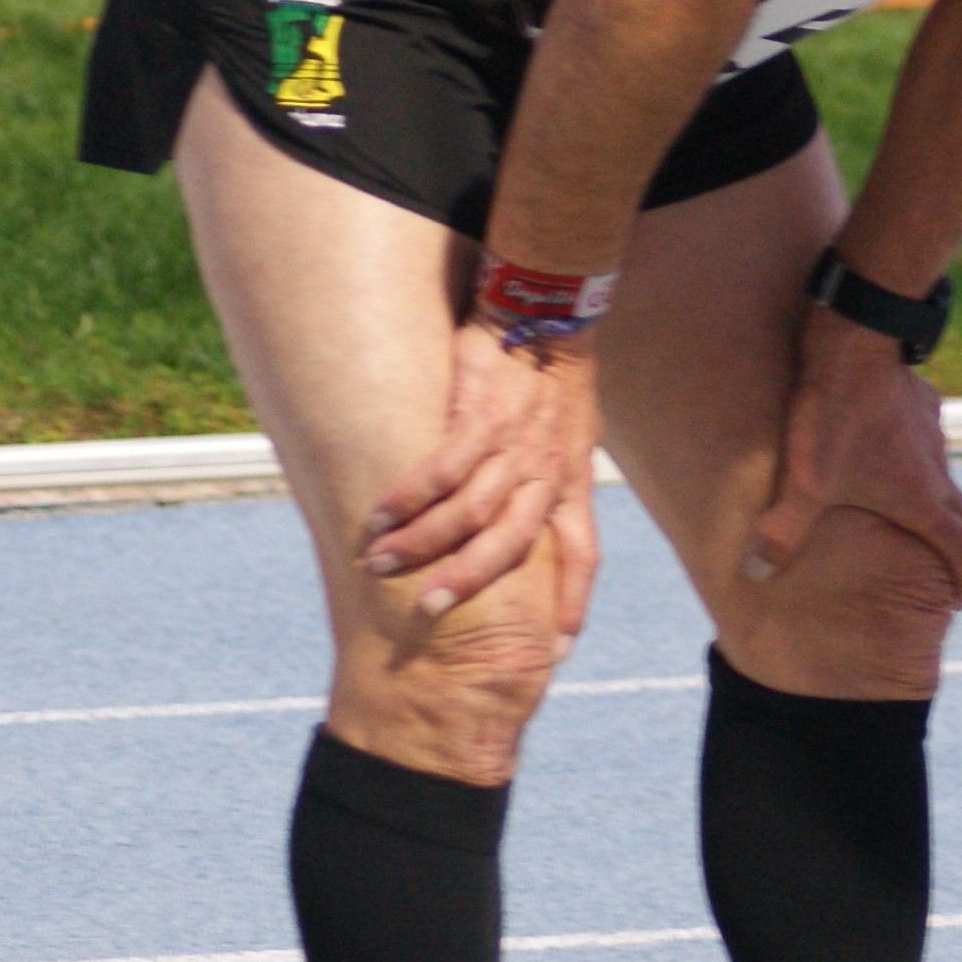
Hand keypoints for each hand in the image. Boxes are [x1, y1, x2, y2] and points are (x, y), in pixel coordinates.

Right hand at [364, 322, 604, 635]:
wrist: (547, 310)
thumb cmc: (556, 376)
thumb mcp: (575, 435)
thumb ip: (556, 479)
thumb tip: (538, 518)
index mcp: (571, 481)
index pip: (583, 553)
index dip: (572, 602)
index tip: (555, 650)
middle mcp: (546, 470)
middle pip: (511, 546)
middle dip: (469, 583)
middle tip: (427, 612)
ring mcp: (514, 444)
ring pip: (467, 511)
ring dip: (420, 541)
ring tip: (380, 563)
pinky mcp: (480, 414)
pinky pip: (441, 468)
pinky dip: (408, 495)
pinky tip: (378, 513)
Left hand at [744, 300, 961, 605]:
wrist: (855, 336)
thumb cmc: (834, 412)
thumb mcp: (805, 479)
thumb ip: (782, 530)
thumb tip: (753, 574)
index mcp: (919, 496)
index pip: (959, 548)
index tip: (958, 601)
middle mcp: (935, 466)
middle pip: (961, 517)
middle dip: (954, 548)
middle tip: (940, 570)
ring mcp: (931, 431)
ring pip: (945, 477)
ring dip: (937, 503)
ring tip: (911, 516)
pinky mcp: (919, 400)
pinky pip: (928, 440)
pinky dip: (920, 460)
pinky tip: (892, 453)